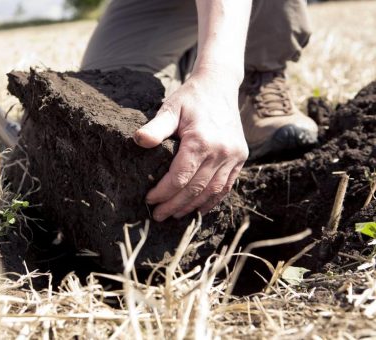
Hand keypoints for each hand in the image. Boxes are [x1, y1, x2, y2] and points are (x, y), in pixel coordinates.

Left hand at [134, 72, 247, 221]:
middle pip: (195, 189)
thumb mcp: (170, 109)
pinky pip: (226, 186)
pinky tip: (198, 208)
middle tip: (158, 216)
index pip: (180, 178)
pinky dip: (212, 200)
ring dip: (192, 207)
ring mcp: (234, 156)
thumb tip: (138, 141)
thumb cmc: (190, 98)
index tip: (149, 200)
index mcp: (202, 141)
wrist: (219, 86)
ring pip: (212, 192)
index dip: (163, 193)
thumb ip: (156, 128)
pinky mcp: (240, 157)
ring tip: (175, 215)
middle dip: (174, 205)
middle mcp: (221, 152)